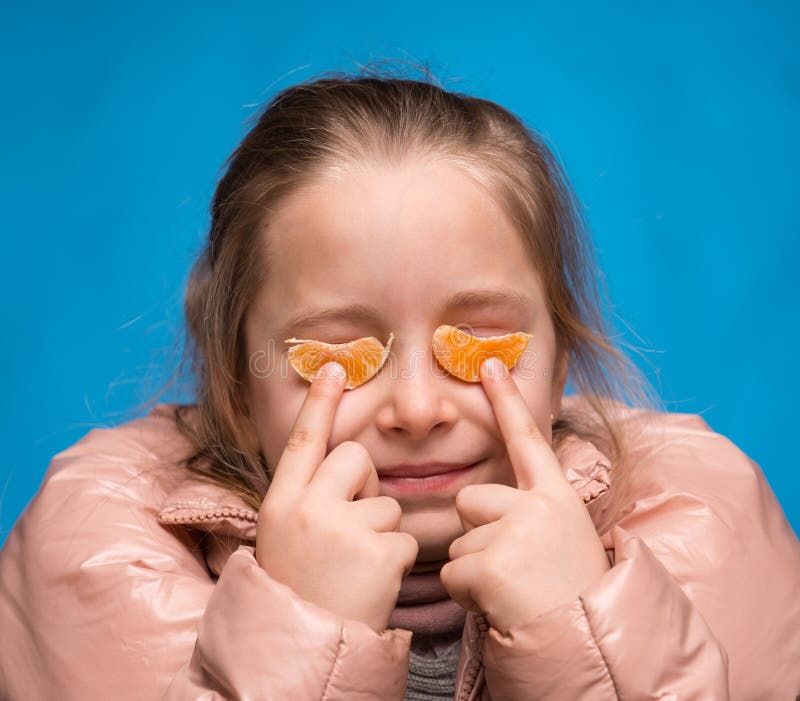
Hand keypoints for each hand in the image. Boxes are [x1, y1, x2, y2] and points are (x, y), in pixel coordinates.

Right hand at [255, 361, 418, 633]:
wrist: (304, 647)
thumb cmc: (298, 590)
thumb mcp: (284, 538)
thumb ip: (309, 499)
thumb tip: (348, 465)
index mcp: (280, 503)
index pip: (304, 441)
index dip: (319, 402)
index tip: (335, 367)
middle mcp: (308, 509)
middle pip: (356, 458)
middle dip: (363, 485)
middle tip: (350, 527)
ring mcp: (343, 530)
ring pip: (386, 503)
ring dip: (380, 532)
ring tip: (356, 567)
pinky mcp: (379, 554)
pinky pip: (404, 538)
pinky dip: (396, 560)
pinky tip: (374, 583)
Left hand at [439, 357, 610, 636]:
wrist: (591, 645)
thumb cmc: (572, 593)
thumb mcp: (565, 539)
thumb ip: (531, 510)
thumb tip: (486, 498)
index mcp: (557, 497)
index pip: (528, 438)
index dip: (507, 400)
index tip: (489, 363)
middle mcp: (538, 506)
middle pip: (470, 499)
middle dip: (478, 533)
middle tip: (514, 566)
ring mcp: (515, 532)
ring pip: (458, 540)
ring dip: (474, 567)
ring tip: (513, 589)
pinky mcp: (491, 564)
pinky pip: (451, 571)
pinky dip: (466, 593)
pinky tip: (499, 603)